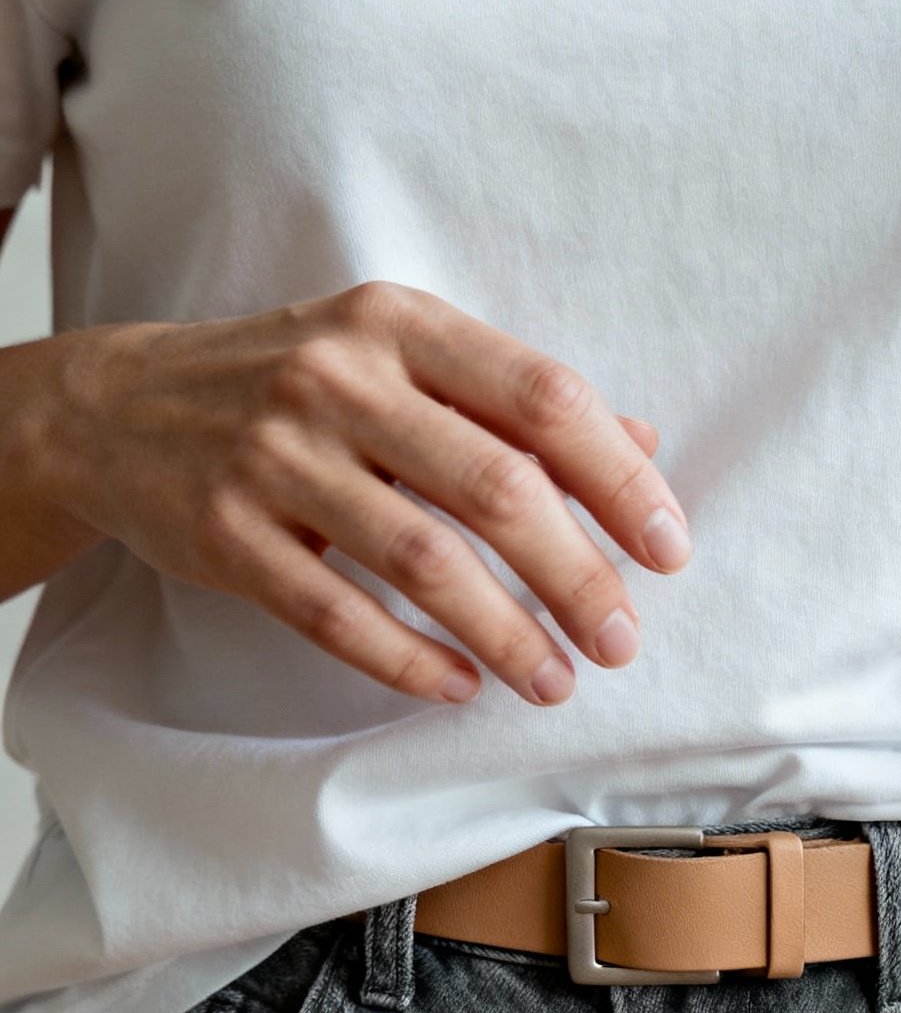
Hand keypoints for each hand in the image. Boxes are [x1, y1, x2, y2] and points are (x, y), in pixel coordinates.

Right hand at [18, 280, 691, 705]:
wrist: (119, 407)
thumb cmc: (294, 385)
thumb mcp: (400, 357)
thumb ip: (514, 400)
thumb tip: (643, 449)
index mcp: (400, 324)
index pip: (541, 398)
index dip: (618, 480)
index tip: (667, 550)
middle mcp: (339, 380)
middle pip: (495, 487)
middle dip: (575, 575)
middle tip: (621, 639)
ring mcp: (276, 458)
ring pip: (424, 560)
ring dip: (506, 633)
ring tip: (556, 681)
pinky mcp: (229, 536)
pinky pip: (337, 613)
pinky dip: (408, 661)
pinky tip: (459, 688)